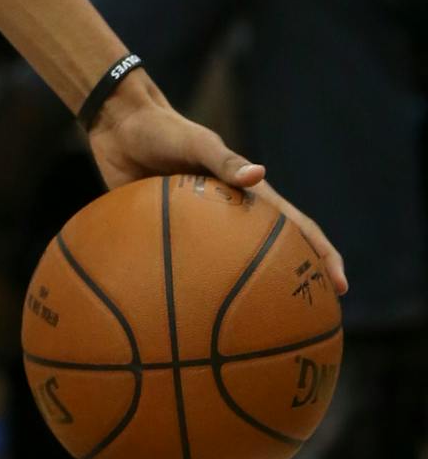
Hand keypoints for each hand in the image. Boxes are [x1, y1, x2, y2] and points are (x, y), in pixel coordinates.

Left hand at [86, 76, 347, 297]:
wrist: (117, 124)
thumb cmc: (162, 129)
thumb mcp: (194, 140)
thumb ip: (222, 158)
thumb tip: (259, 175)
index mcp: (245, 194)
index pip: (294, 228)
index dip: (321, 254)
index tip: (340, 286)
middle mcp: (227, 215)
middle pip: (269, 256)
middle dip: (292, 284)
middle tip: (308, 322)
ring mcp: (199, 228)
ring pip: (228, 269)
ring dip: (243, 296)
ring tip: (252, 335)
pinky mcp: (167, 233)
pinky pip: (183, 267)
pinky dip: (189, 290)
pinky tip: (182, 322)